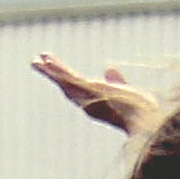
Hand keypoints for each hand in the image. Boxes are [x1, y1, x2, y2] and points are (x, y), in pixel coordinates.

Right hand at [32, 55, 151, 132]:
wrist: (143, 118)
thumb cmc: (140, 110)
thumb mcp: (127, 91)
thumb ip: (118, 80)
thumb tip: (109, 68)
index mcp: (94, 102)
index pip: (76, 88)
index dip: (64, 79)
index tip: (55, 70)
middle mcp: (86, 101)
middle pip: (64, 85)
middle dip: (51, 74)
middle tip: (36, 64)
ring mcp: (86, 95)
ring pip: (64, 81)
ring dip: (49, 70)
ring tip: (35, 60)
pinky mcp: (89, 88)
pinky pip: (69, 77)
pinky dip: (57, 69)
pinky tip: (47, 61)